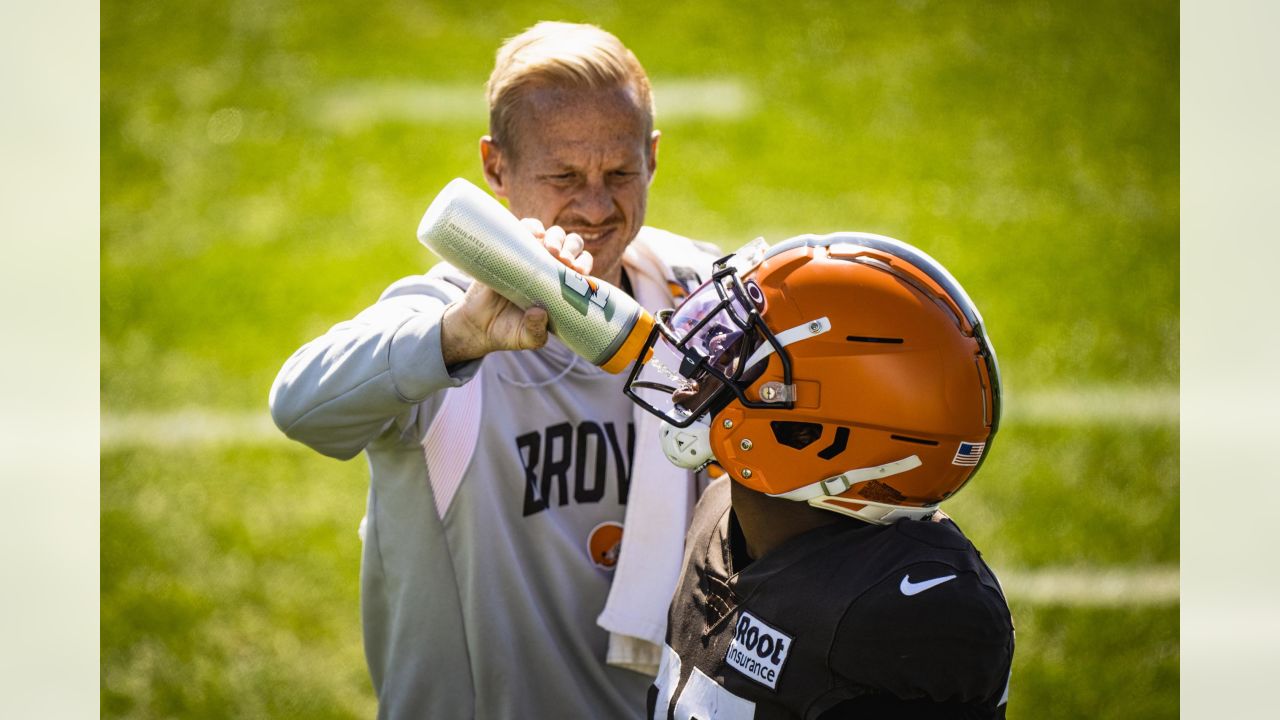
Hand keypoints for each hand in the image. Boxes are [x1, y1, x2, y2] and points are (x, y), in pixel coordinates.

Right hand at [440, 219, 593, 364]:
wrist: (477, 325)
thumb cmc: (508, 331)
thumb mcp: (526, 337)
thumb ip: (535, 331)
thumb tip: (539, 313)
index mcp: (561, 286)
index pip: (581, 268)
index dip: (584, 265)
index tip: (578, 273)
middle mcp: (549, 268)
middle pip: (570, 246)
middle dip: (571, 248)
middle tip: (563, 260)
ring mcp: (530, 256)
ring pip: (552, 234)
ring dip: (555, 236)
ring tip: (549, 249)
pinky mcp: (510, 249)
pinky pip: (525, 229)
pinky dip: (532, 227)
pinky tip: (533, 234)